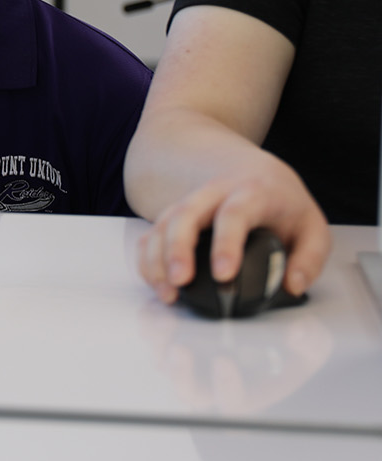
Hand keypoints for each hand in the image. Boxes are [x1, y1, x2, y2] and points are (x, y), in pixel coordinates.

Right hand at [135, 159, 330, 304]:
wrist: (250, 169)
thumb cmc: (281, 202)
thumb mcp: (312, 225)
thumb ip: (310, 257)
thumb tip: (293, 285)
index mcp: (252, 192)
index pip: (234, 214)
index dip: (225, 243)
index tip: (223, 275)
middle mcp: (213, 193)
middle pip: (186, 214)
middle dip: (178, 249)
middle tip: (180, 281)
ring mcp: (189, 202)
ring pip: (163, 223)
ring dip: (157, 257)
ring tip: (167, 291)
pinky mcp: (174, 215)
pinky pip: (151, 233)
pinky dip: (147, 258)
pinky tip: (155, 281)